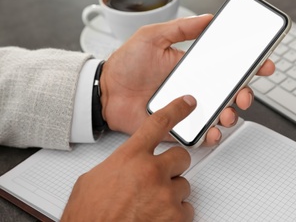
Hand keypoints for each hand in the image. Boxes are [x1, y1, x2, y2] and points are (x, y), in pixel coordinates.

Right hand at [62, 95, 195, 220]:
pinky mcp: (175, 217)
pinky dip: (175, 214)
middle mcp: (151, 172)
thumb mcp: (93, 179)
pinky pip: (187, 209)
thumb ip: (118, 164)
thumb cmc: (89, 215)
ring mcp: (165, 195)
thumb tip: (127, 164)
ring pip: (183, 185)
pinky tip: (158, 217)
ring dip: (171, 193)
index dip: (176, 109)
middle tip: (160, 177)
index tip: (188, 103)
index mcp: (130, 157)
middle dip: (173, 166)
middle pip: (181, 156)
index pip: (158, 123)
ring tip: (151, 204)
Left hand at [100, 14, 274, 144]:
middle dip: (245, 94)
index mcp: (193, 67)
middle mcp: (194, 88)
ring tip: (227, 114)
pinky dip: (210, 136)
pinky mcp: (177, 126)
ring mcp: (187, 108)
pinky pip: (199, 134)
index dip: (248, 66)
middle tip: (245, 94)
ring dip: (230, 115)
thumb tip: (208, 18)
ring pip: (218, 114)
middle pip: (229, 93)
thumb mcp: (153, 36)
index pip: (227, 66)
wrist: (106, 91)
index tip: (263, 65)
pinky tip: (211, 131)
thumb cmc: (127, 63)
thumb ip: (181, 28)